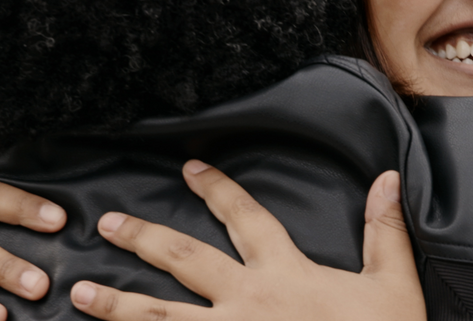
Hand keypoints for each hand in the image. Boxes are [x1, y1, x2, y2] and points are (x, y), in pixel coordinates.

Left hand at [70, 161, 423, 320]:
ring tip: (79, 293)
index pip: (246, 218)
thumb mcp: (393, 286)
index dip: (218, 190)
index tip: (190, 167)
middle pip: (184, 261)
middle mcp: (248, 302)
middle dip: (143, 239)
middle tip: (106, 222)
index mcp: (286, 274)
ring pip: (162, 318)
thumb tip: (389, 178)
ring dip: (117, 305)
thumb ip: (384, 232)